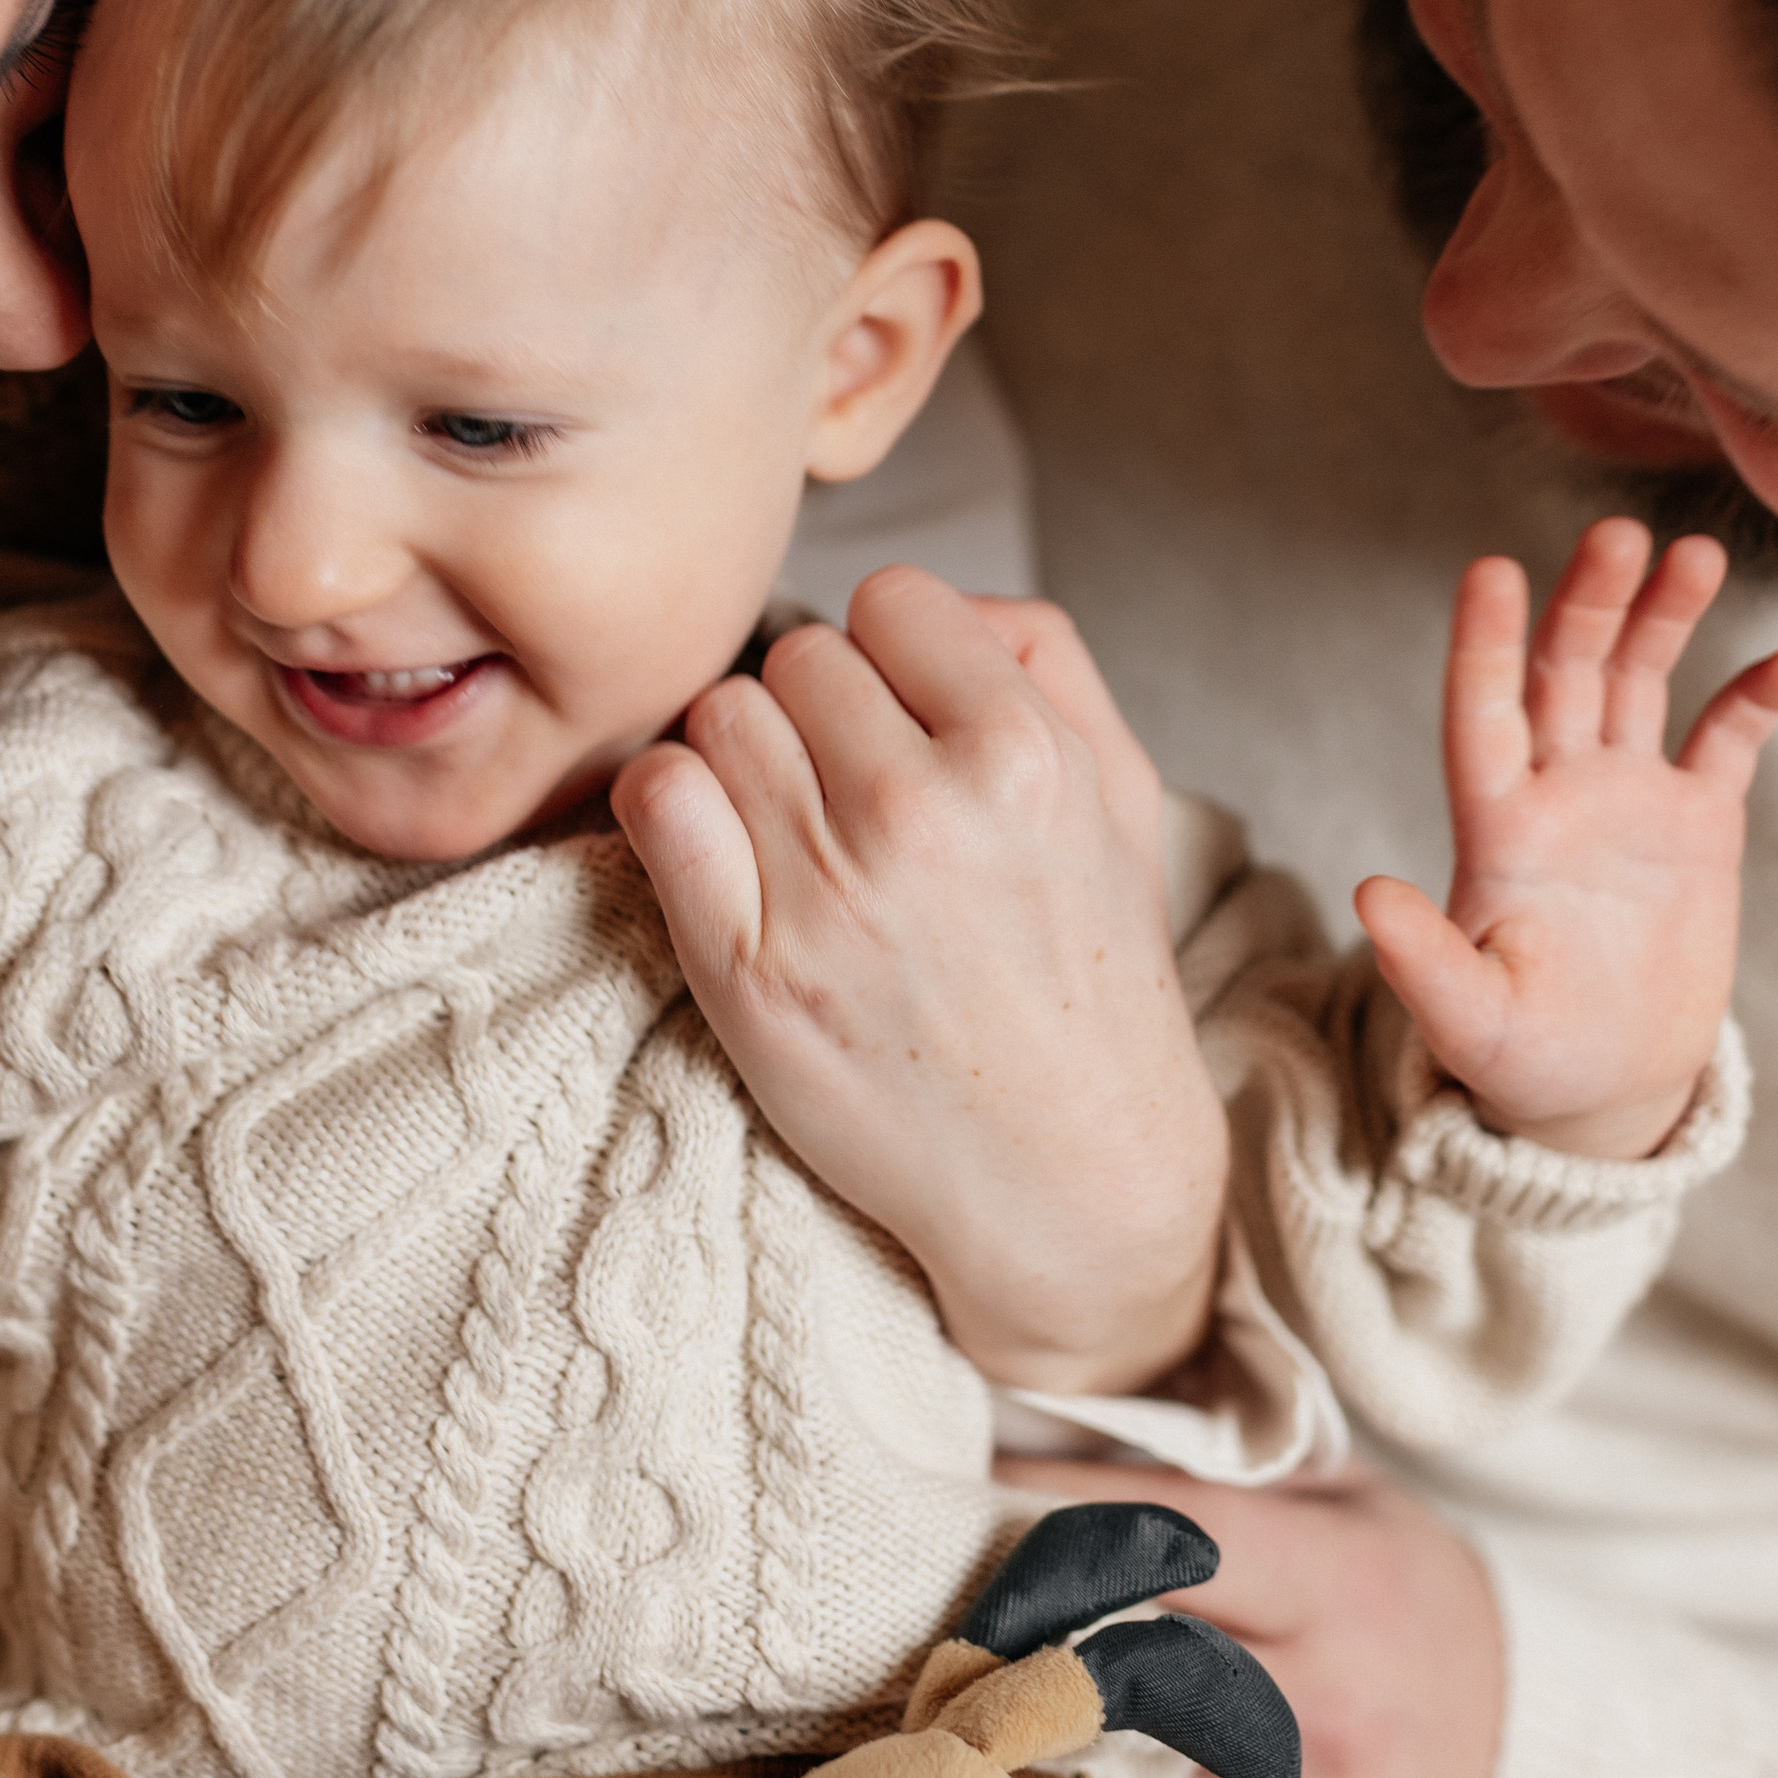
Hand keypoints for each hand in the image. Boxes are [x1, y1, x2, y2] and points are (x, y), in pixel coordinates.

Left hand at [613, 566, 1229, 1393]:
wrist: (1072, 1178)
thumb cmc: (1089, 979)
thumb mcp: (1122, 795)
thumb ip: (1046, 657)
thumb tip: (938, 601)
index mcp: (1024, 754)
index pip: (890, 599)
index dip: (893, 654)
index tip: (902, 720)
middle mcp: (923, 812)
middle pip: (796, 655)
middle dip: (819, 713)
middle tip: (850, 791)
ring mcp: (827, 893)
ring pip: (719, 714)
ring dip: (745, 760)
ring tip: (795, 830)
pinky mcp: (748, 969)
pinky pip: (656, 798)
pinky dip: (670, 805)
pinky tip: (717, 848)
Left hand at [995, 1454, 1500, 1777]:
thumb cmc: (1409, 1617)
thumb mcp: (1351, 1512)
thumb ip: (1224, 1472)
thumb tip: (1053, 1424)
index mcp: (1351, 1591)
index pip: (1163, 1537)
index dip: (1053, 1515)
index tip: (973, 1498)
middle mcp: (1343, 1723)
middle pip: (1118, 1683)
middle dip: (1021, 1660)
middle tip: (952, 1641)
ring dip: (1046, 1776)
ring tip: (984, 1741)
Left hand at [1353, 518, 1777, 1161]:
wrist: (1608, 1088)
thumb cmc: (1523, 1061)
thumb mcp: (1471, 1022)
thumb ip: (1424, 963)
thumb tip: (1367, 895)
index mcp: (1496, 827)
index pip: (1482, 714)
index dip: (1484, 646)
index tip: (1489, 570)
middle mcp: (1556, 792)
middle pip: (1566, 673)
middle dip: (1588, 603)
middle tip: (1617, 534)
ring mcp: (1628, 799)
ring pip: (1638, 681)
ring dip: (1662, 617)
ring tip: (1693, 553)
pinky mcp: (1698, 823)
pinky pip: (1728, 740)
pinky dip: (1757, 697)